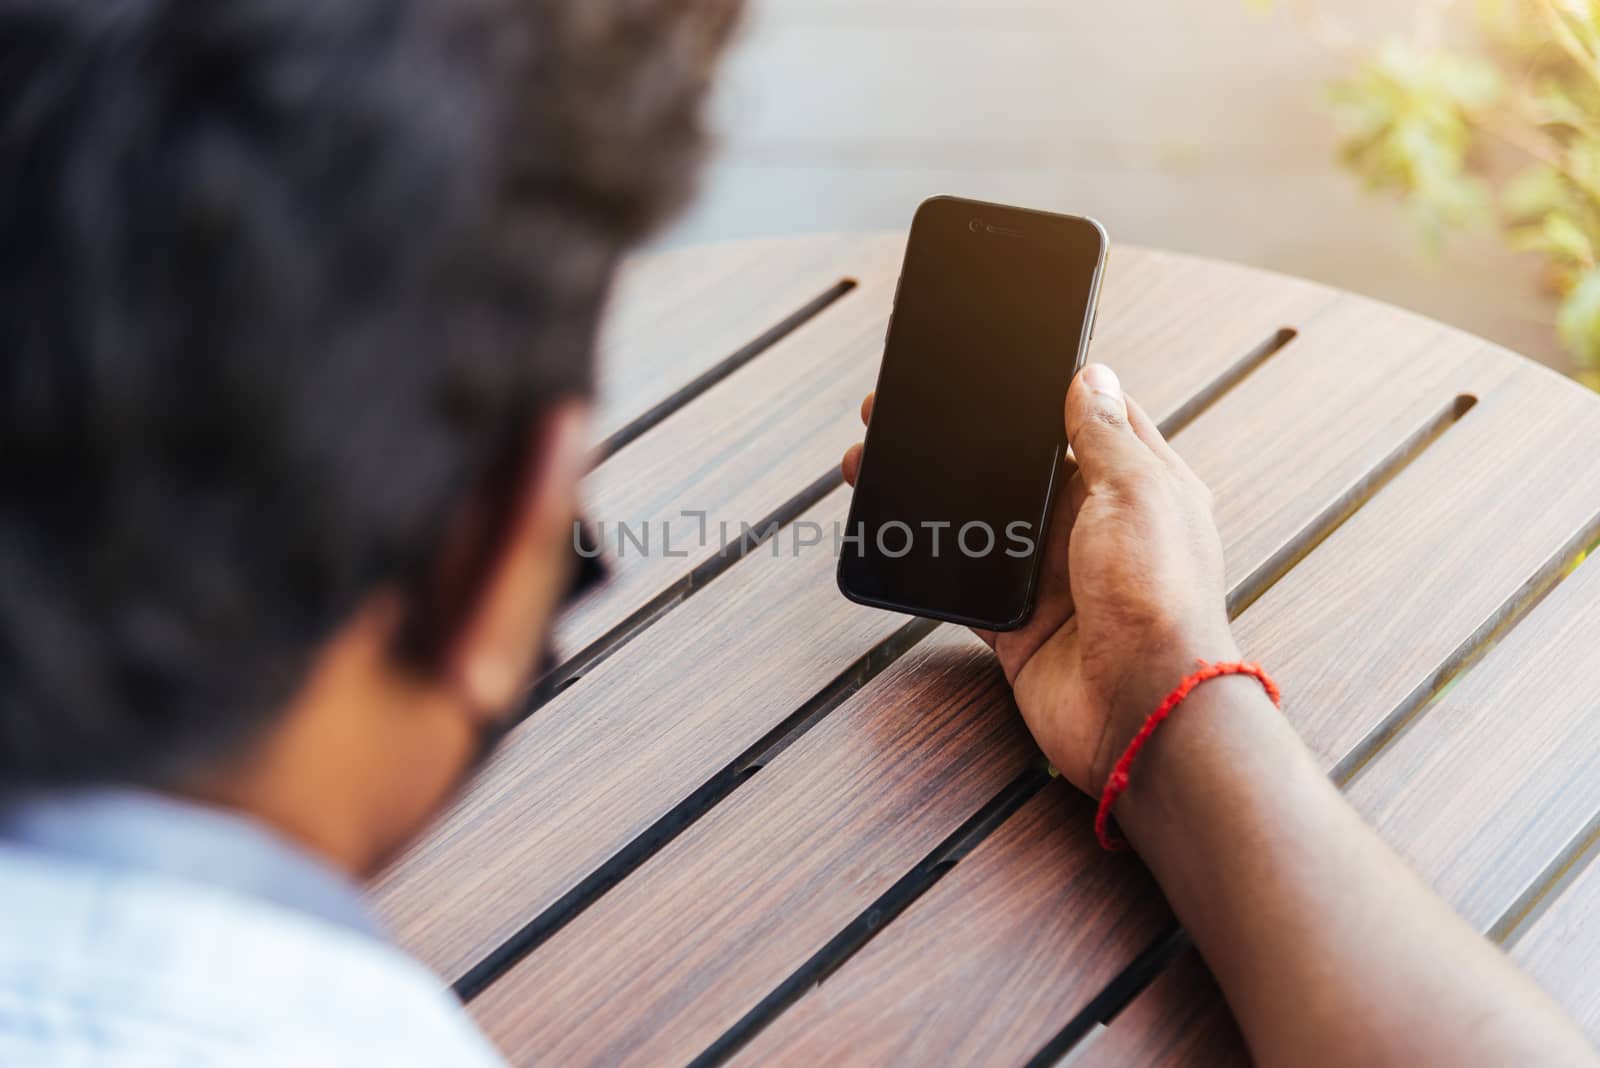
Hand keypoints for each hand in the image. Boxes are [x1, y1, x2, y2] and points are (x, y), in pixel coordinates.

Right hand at [841, 364, 1234, 793]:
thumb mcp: (1138, 493)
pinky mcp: (1017, 623)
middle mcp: (1096, 527)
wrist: (1142, 711)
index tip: (999, 366)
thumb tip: (1092, 373)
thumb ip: (1107, 435)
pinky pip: (961, 586)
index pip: (1094, 421)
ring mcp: (1053, 576)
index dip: (1050, 392)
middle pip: (1023, 470)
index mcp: (1139, 486)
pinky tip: (891, 532)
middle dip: (971, 441)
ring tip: (879, 460)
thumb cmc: (1159, 599)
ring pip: (981, 522)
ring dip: (935, 495)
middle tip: (910, 409)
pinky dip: (928, 563)